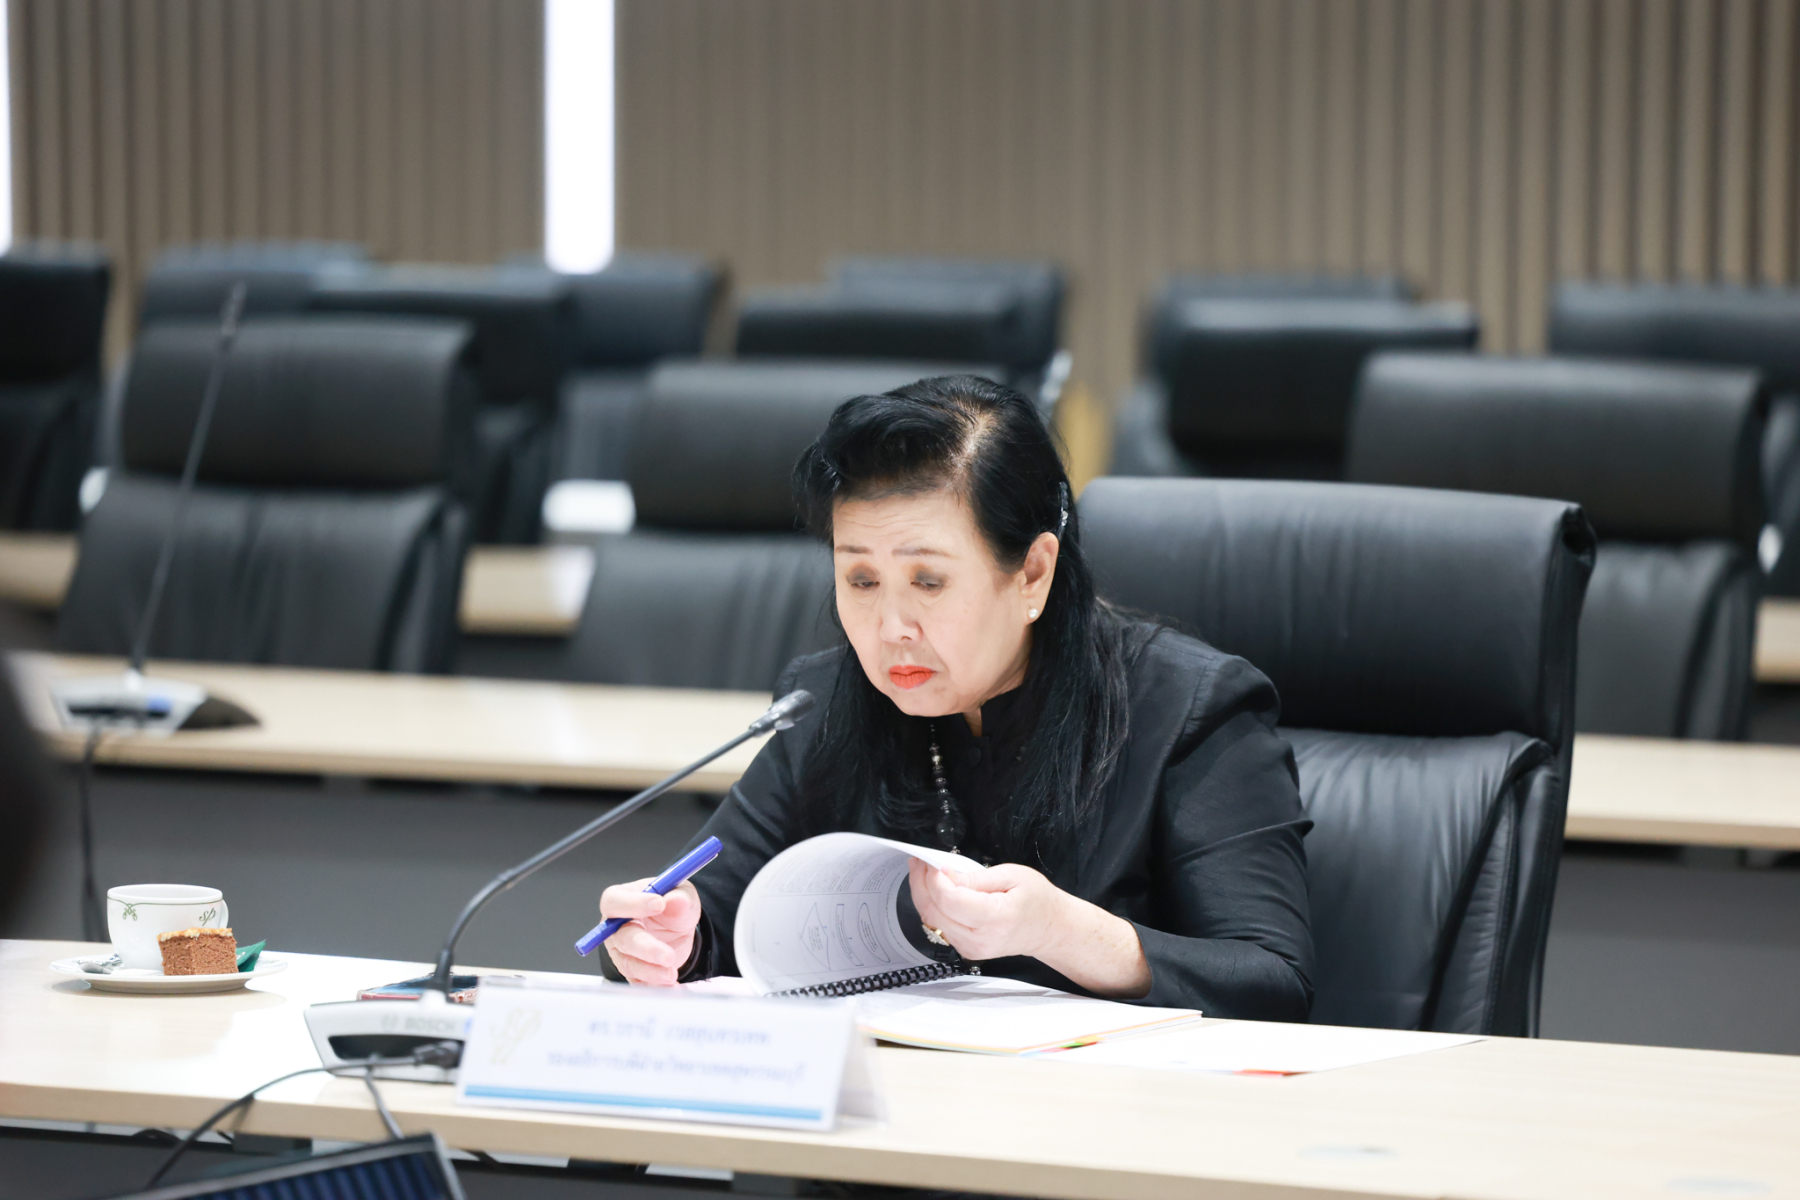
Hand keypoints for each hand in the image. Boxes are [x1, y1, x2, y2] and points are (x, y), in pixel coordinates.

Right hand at [599, 878, 700, 986]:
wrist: (678, 927)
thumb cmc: (671, 904)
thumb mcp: (682, 893)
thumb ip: (680, 897)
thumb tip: (677, 901)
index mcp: (621, 900)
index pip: (615, 901)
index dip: (633, 904)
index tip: (659, 904)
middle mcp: (616, 928)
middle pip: (622, 939)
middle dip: (646, 948)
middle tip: (668, 956)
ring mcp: (622, 952)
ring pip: (629, 964)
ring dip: (651, 972)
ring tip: (672, 974)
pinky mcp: (633, 971)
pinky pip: (639, 982)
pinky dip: (655, 986)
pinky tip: (670, 986)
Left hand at [908, 858, 1150, 997]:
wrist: (1049, 929)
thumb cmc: (1036, 899)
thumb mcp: (1012, 875)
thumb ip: (976, 877)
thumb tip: (945, 873)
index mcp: (994, 918)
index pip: (950, 900)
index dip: (934, 878)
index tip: (931, 860)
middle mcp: (979, 939)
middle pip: (934, 911)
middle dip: (921, 883)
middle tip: (920, 861)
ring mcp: (970, 948)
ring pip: (931, 920)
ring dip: (923, 894)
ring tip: (924, 871)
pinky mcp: (965, 949)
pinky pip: (939, 926)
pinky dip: (932, 906)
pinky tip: (935, 889)